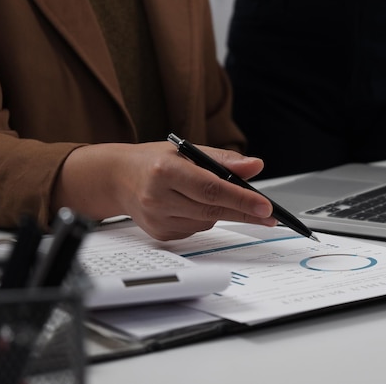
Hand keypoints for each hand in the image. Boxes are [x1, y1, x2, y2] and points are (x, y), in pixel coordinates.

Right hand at [53, 142, 276, 240]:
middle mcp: (158, 197)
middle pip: (212, 211)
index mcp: (165, 170)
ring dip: (220, 212)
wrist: (117, 178)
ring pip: (206, 223)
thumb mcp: (187, 150)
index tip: (265, 207)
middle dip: (244, 213)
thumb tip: (255, 166)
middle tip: (268, 216)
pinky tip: (191, 206)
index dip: (241, 199)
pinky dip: (203, 219)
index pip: (212, 189)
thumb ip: (223, 160)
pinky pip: (195, 230)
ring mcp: (157, 219)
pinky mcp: (160, 234)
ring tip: (211, 196)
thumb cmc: (154, 160)